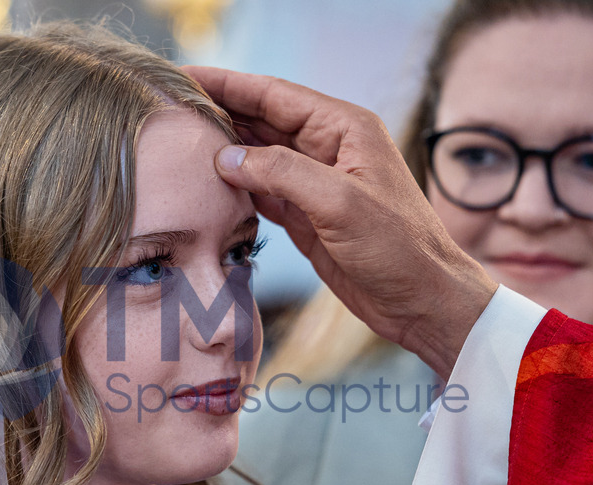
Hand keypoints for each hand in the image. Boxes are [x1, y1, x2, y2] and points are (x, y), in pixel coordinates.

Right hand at [184, 66, 497, 377]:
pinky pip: (262, 190)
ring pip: (258, 154)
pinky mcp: (306, 215)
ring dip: (222, 147)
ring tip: (178, 140)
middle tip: (170, 108)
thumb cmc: (398, 249)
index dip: (228, 83)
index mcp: (344, 128)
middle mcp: (329, 148)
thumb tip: (227, 156)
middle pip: (261, 119)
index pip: (274, 94)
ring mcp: (316, 182)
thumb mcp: (340, 204)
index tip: (184, 76)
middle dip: (218, 111)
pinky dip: (235, 185)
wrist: (422, 301)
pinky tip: (207, 181)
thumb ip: (282, 173)